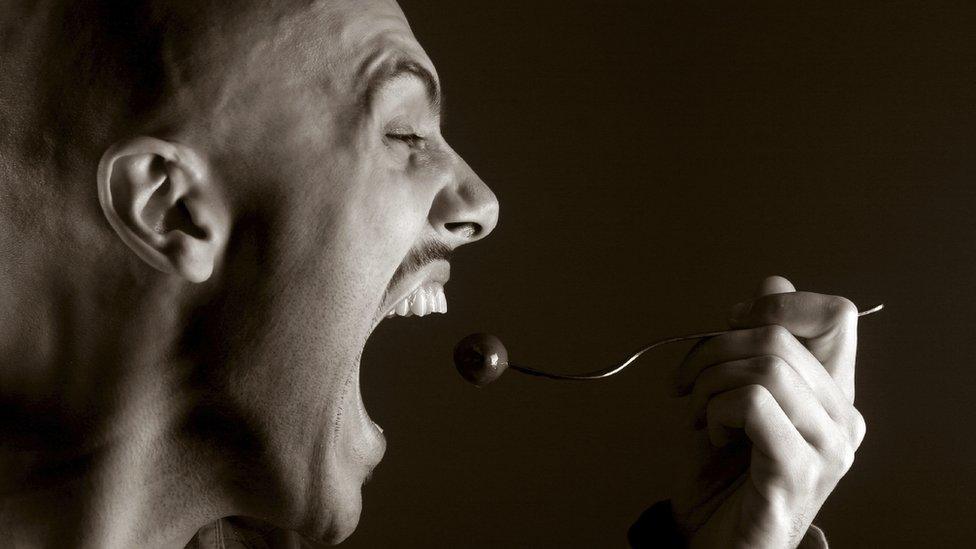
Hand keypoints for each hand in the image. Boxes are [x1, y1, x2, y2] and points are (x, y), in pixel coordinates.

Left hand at [669, 276, 865, 547]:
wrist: (714, 544)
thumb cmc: (721, 475)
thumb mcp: (733, 396)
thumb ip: (756, 344)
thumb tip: (772, 283)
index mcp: (832, 393)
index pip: (836, 314)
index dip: (778, 304)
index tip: (730, 326)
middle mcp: (842, 419)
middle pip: (778, 335)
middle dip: (711, 350)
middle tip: (687, 385)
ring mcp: (826, 450)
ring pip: (767, 366)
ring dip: (710, 385)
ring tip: (701, 418)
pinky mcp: (795, 475)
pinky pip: (752, 405)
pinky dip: (716, 412)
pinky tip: (714, 437)